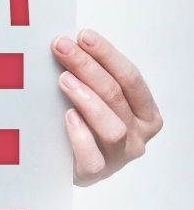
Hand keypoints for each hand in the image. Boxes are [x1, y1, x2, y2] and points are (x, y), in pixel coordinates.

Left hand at [51, 28, 162, 185]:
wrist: (66, 164)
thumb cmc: (83, 124)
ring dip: (87, 99)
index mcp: (145, 113)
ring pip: (112, 126)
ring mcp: (118, 156)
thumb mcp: (93, 97)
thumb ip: (90, 76)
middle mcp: (138, 135)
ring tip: (64, 80)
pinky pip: (93, 157)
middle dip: (89, 67)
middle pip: (117, 96)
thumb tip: (69, 43)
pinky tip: (68, 117)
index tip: (84, 36)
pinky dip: (81, 135)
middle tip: (64, 48)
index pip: (131, 78)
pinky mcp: (95, 174)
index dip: (107, 55)